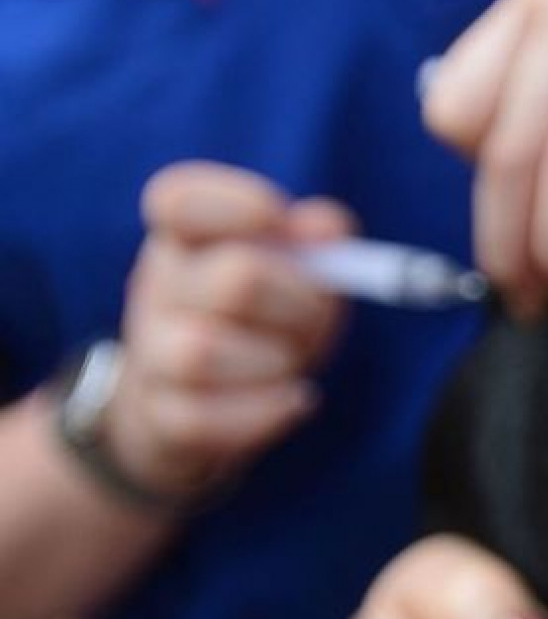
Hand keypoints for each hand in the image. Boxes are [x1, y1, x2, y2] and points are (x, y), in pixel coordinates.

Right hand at [111, 163, 347, 499]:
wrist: (193, 406)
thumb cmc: (260, 322)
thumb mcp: (294, 275)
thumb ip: (315, 243)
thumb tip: (325, 227)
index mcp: (186, 238)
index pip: (179, 201)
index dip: (236, 205)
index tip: (277, 221)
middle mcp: (160, 289)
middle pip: (236, 281)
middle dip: (300, 305)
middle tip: (315, 318)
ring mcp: (152, 354)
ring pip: (202, 353)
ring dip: (274, 361)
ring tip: (293, 362)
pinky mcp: (160, 416)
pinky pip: (203, 418)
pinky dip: (265, 411)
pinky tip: (293, 401)